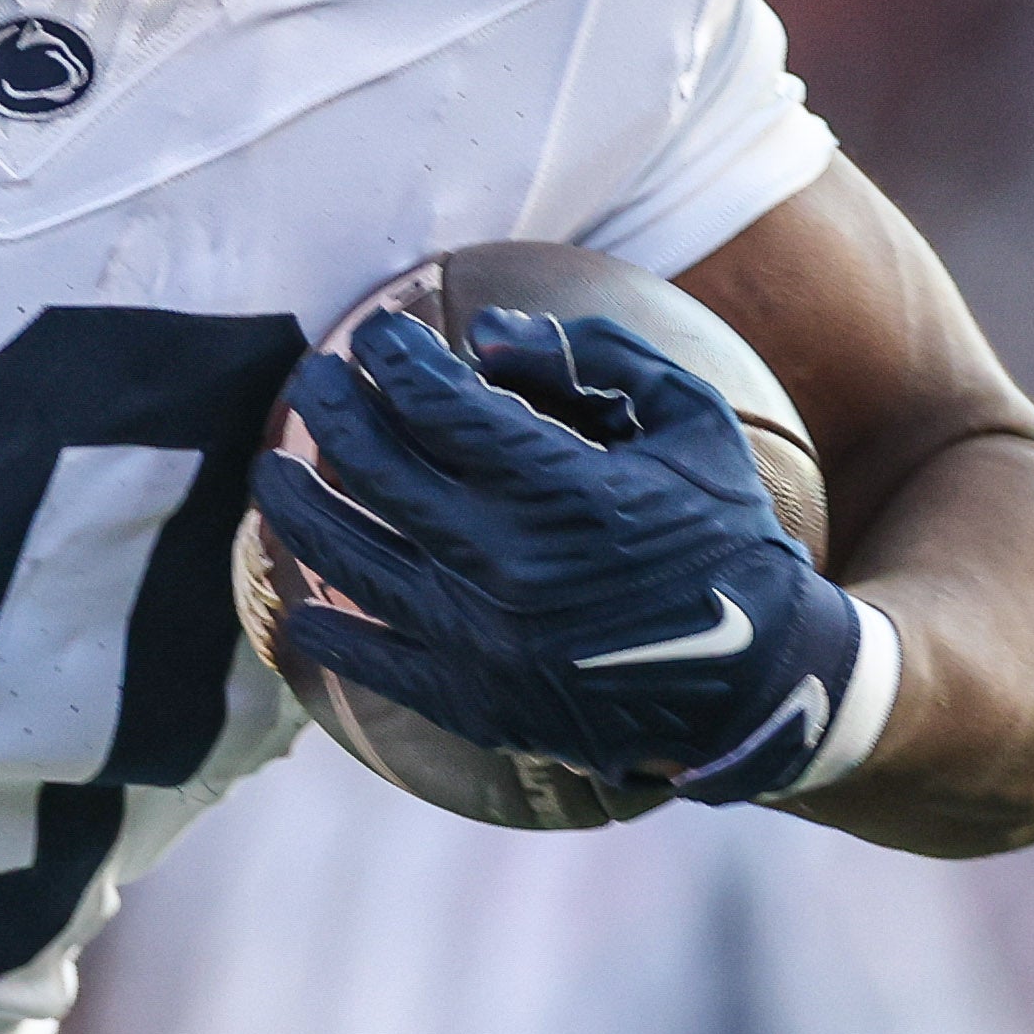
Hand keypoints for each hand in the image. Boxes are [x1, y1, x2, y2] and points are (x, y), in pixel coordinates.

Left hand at [252, 305, 876, 803]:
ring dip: (297, 507)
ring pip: (350, 559)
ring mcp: (482, 640)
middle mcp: (507, 565)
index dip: (395, 359)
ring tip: (273, 471)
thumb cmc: (726, 537)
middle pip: (376, 470)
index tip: (378, 337)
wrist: (760, 683)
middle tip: (312, 381)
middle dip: (332, 411)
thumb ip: (595, 359)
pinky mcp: (473, 701)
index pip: (440, 404)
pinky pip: (371, 661)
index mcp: (563, 489)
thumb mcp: (691, 423)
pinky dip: (322, 628)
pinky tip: (295, 600)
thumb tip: (483, 332)